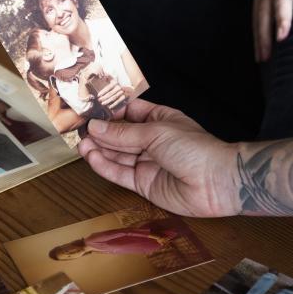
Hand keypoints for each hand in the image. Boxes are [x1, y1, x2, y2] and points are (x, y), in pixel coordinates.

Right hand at [79, 99, 239, 216]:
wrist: (215, 182)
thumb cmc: (192, 148)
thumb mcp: (155, 132)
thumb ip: (123, 133)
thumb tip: (96, 127)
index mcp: (160, 119)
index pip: (130, 112)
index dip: (110, 112)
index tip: (89, 110)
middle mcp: (152, 140)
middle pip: (120, 135)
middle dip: (101, 132)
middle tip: (77, 129)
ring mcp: (147, 163)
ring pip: (117, 155)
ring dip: (99, 149)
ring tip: (80, 144)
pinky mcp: (143, 184)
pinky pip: (120, 173)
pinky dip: (104, 166)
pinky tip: (90, 157)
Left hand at [96, 78, 126, 109]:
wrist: (128, 88)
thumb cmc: (117, 84)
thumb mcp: (112, 79)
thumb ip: (108, 77)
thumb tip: (103, 75)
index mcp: (115, 83)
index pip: (108, 87)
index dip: (103, 91)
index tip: (98, 95)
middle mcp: (119, 87)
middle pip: (111, 93)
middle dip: (104, 97)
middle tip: (99, 100)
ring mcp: (122, 92)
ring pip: (114, 97)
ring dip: (108, 101)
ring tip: (103, 103)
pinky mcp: (125, 96)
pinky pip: (119, 101)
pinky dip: (114, 104)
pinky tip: (109, 107)